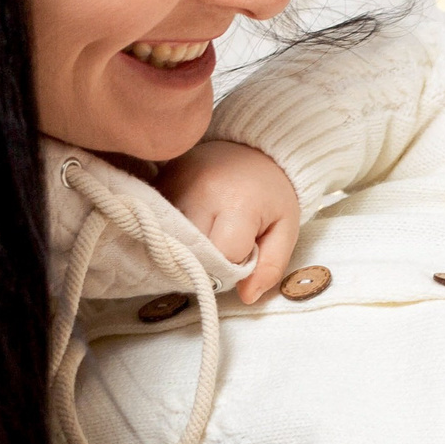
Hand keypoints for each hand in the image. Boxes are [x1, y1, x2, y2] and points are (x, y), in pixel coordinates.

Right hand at [154, 140, 301, 303]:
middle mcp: (202, 192)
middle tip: (219, 254)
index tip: (237, 263)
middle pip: (192, 249)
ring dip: (185, 247)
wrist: (253, 147)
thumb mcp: (285, 229)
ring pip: (171, 237)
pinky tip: (188, 227)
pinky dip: (171, 231)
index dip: (229, 269)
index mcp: (239, 204)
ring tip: (204, 238)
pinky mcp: (161, 180)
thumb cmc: (271, 194)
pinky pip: (159, 220)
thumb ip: (271, 266)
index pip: (223, 256)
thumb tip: (246, 296)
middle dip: (205, 262)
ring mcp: (177, 184)